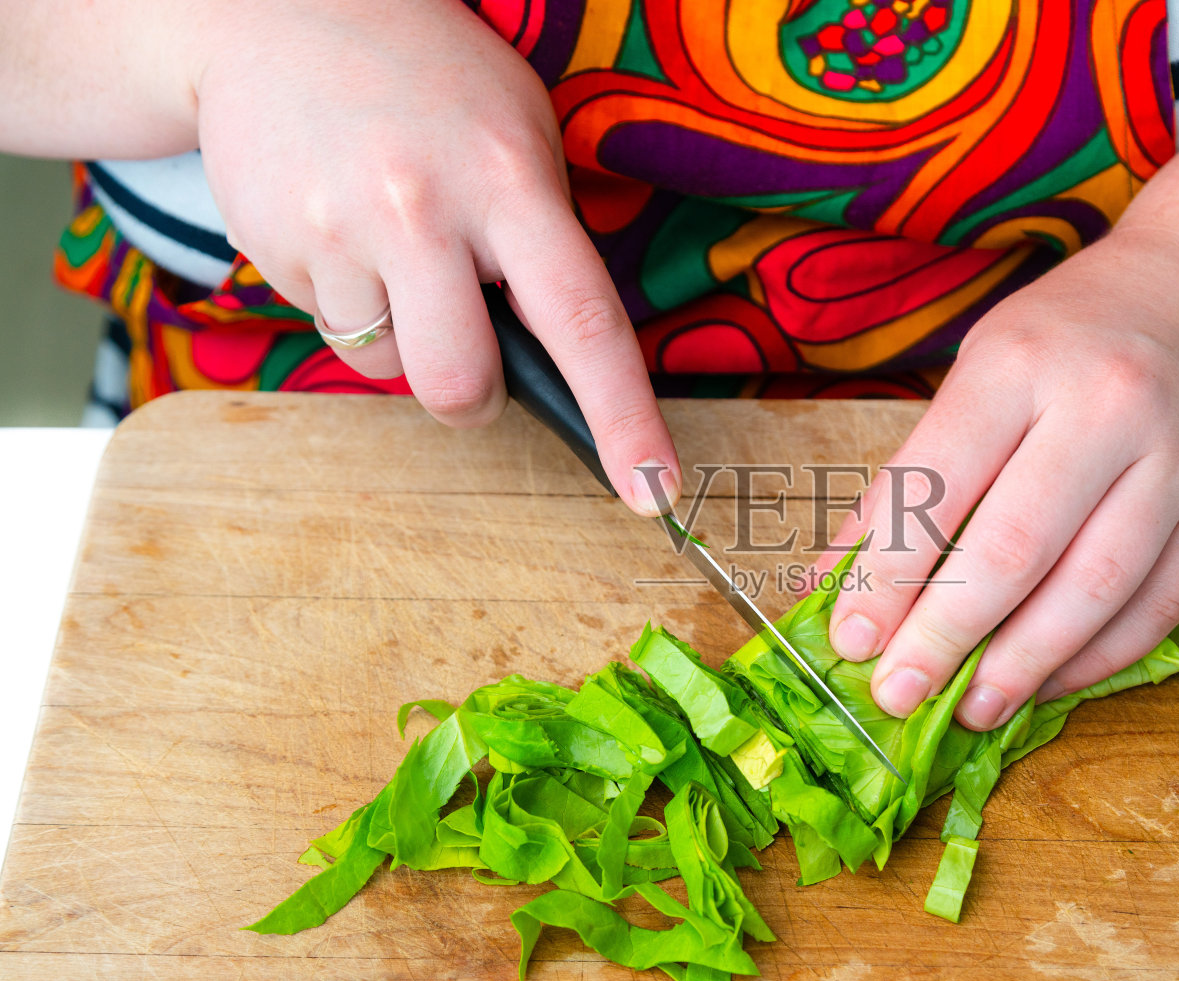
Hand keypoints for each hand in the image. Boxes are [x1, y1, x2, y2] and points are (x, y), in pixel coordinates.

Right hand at [191, 0, 678, 512]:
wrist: (278, 13)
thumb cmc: (429, 83)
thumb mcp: (518, 134)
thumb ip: (543, 240)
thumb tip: (561, 360)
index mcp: (509, 182)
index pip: (583, 321)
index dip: (624, 416)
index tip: (654, 486)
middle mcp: (422, 210)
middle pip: (461, 386)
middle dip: (475, 398)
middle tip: (474, 351)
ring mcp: (339, 231)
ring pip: (388, 369)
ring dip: (403, 339)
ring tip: (395, 250)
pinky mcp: (274, 248)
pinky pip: (331, 331)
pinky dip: (349, 305)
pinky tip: (344, 231)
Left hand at [818, 230, 1178, 729]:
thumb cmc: (1072, 339)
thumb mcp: (979, 370)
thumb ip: (911, 477)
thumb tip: (832, 585)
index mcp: (1019, 362)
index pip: (937, 487)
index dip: (887, 576)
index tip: (852, 642)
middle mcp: (1107, 404)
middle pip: (1015, 549)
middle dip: (946, 635)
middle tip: (899, 695)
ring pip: (1096, 588)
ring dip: (1025, 663)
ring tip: (974, 707)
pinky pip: (1162, 603)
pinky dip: (1100, 657)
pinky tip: (1050, 681)